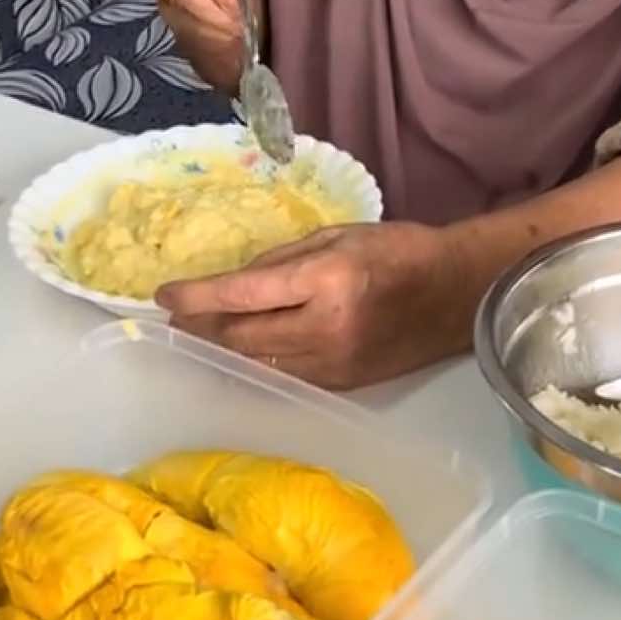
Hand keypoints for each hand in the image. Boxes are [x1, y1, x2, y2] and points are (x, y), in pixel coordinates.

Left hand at [154, 223, 468, 389]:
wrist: (455, 293)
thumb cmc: (399, 250)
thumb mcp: (338, 235)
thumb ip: (283, 258)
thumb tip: (235, 283)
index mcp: (326, 279)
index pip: (244, 293)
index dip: (198, 297)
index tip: (165, 295)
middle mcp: (326, 327)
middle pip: (242, 335)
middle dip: (203, 325)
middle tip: (178, 314)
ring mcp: (335, 362)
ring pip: (258, 361)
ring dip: (224, 347)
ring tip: (201, 332)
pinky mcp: (343, 384)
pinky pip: (284, 375)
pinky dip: (257, 361)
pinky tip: (242, 348)